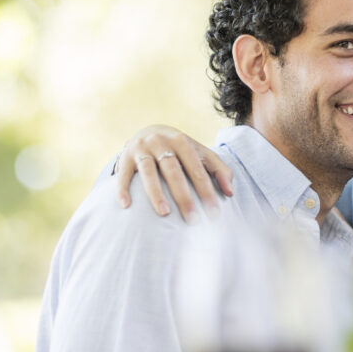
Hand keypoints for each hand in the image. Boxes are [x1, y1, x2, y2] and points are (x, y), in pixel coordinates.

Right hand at [115, 125, 233, 220]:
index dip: (206, 191)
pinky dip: (123, 188)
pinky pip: (123, 174)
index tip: (214, 213)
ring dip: (156, 192)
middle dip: (184, 196)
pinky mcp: (125, 157)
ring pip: (148, 171)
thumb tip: (230, 192)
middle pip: (173, 171)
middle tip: (192, 219)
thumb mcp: (200, 154)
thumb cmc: (181, 150)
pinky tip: (126, 205)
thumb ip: (219, 170)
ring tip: (164, 213)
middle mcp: (161, 142)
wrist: (149, 132)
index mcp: (182, 141)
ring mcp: (141, 148)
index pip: (197, 168)